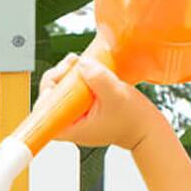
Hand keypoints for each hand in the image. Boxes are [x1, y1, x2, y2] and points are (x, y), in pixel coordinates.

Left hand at [44, 55, 162, 152]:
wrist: (146, 128)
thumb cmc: (132, 119)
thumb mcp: (116, 94)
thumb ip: (98, 78)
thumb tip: (81, 64)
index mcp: (72, 129)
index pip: (44, 116)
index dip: (45, 96)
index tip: (57, 81)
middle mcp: (70, 124)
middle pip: (49, 100)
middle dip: (57, 77)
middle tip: (70, 64)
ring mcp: (76, 116)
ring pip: (60, 94)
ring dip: (66, 75)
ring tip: (78, 62)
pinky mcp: (84, 109)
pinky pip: (72, 92)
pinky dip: (76, 79)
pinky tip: (85, 69)